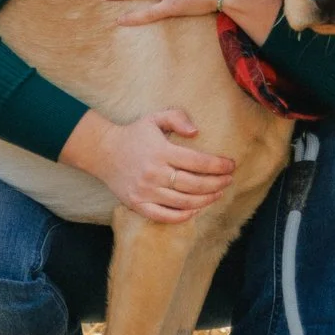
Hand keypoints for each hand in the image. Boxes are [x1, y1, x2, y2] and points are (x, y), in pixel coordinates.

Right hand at [60, 109, 235, 222]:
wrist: (103, 152)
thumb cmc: (134, 134)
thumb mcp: (155, 118)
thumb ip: (177, 118)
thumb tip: (196, 132)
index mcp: (161, 151)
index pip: (198, 162)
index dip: (219, 165)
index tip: (231, 166)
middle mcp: (154, 173)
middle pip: (194, 184)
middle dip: (217, 183)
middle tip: (229, 180)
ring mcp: (145, 191)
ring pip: (184, 202)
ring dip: (206, 200)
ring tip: (218, 193)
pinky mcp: (138, 204)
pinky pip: (165, 216)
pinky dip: (184, 216)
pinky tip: (196, 209)